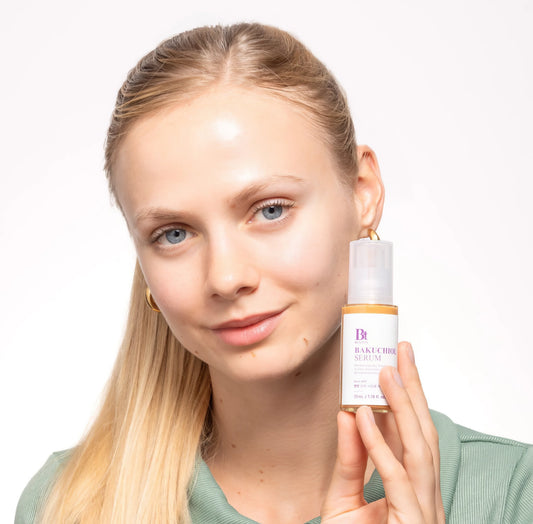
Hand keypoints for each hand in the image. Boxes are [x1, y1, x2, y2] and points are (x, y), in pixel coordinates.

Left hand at [321, 342, 444, 522]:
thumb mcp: (345, 498)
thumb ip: (349, 458)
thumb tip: (349, 415)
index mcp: (411, 486)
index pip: (414, 433)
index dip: (408, 396)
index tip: (397, 362)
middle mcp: (423, 494)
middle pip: (423, 431)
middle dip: (412, 388)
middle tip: (401, 350)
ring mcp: (422, 509)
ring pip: (418, 447)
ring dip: (401, 405)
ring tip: (385, 370)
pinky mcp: (411, 522)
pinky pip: (396, 476)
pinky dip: (381, 444)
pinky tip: (368, 416)